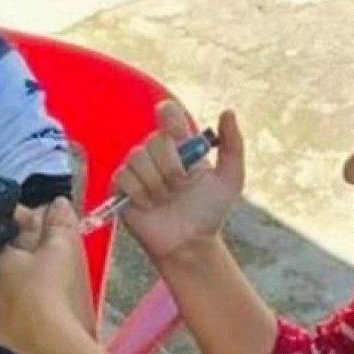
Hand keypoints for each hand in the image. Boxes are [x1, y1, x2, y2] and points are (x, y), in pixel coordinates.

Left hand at [0, 198, 94, 353]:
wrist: (52, 341)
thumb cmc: (52, 290)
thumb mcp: (59, 249)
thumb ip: (57, 223)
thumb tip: (57, 201)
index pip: (1, 236)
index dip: (20, 227)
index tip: (37, 223)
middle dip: (18, 255)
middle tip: (41, 252)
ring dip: (15, 282)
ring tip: (37, 281)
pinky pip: (3, 314)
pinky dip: (16, 307)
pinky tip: (32, 308)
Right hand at [116, 100, 244, 262]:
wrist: (190, 242)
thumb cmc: (209, 211)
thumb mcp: (230, 179)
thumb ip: (233, 145)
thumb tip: (228, 112)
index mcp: (180, 142)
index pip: (167, 111)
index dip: (171, 121)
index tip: (181, 140)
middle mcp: (156, 150)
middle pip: (155, 139)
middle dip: (172, 169)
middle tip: (181, 188)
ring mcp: (136, 167)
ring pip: (138, 158)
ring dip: (158, 185)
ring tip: (166, 200)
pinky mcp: (120, 186)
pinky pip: (124, 178)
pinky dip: (141, 195)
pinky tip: (150, 206)